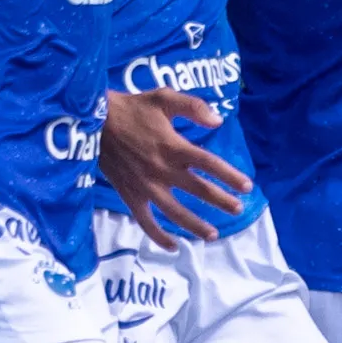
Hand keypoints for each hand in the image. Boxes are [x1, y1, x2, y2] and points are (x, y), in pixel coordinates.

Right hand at [100, 90, 250, 244]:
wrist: (94, 122)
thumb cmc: (132, 108)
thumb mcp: (163, 97)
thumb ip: (193, 107)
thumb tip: (218, 121)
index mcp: (174, 147)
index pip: (210, 164)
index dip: (230, 176)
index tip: (247, 187)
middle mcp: (163, 170)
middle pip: (199, 190)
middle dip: (221, 202)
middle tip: (238, 210)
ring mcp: (146, 186)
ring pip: (175, 213)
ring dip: (195, 225)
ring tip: (213, 235)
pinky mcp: (130, 195)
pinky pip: (146, 221)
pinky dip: (158, 236)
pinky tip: (173, 245)